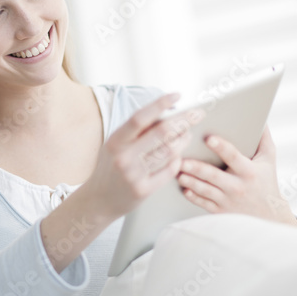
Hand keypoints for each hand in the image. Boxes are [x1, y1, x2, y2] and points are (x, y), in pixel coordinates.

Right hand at [84, 93, 205, 222]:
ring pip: (170, 151)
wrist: (99, 200)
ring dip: (183, 140)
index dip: (160, 104)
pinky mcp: (143, 190)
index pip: (140, 117)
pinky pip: (169, 170)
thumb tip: (167, 112)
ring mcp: (133, 174)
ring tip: (187, 134)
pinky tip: (178, 156)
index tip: (177, 95)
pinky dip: (178, 160)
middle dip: (184, 120)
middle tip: (197, 114)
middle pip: (161, 132)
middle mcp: (123, 156)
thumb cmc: (111, 167)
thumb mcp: (116, 145)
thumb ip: (136, 131)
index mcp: (115, 140)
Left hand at [175, 125, 296, 226]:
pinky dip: (193, 196)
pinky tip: (184, 189)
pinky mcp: (220, 210)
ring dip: (190, 181)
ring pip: (205, 190)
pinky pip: (204, 203)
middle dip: (196, 167)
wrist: (268, 215)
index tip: (208, 138)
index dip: (221, 147)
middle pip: (213, 175)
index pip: (233, 156)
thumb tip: (260, 118)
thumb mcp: (269, 159)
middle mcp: (237, 187)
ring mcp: (228, 200)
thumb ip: (263, 138)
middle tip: (180, 159)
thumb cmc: (266, 181)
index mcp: (248, 171)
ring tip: (177, 172)